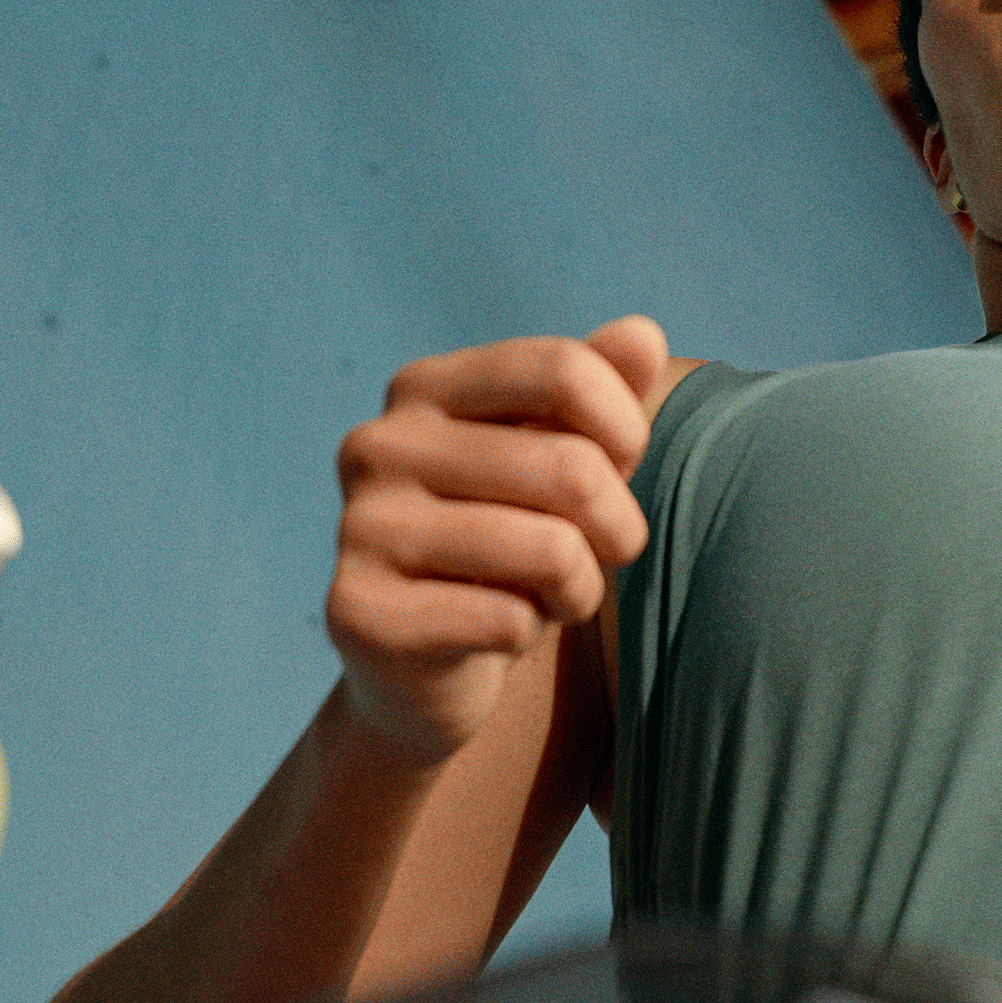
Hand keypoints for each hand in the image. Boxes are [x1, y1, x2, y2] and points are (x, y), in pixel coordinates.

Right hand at [326, 315, 668, 759]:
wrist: (427, 669)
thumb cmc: (510, 546)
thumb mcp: (561, 459)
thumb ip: (600, 391)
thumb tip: (643, 333)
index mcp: (422, 387)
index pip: (564, 369)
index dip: (625, 431)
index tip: (619, 470)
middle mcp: (377, 445)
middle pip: (572, 468)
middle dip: (618, 528)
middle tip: (599, 556)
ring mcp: (360, 527)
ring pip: (551, 550)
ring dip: (578, 588)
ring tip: (551, 596)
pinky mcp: (357, 612)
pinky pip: (508, 620)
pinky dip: (529, 634)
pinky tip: (498, 633)